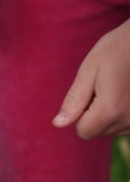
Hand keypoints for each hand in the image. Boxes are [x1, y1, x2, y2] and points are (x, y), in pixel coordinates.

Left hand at [53, 19, 129, 137]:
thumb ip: (73, 101)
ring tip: (118, 87)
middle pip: (98, 131)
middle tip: (105, 86)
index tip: (90, 92)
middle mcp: (129, 121)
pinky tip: (127, 92)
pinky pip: (126, 125)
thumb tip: (58, 124)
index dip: (80, 113)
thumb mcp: (89, 71)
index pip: (83, 131)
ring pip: (113, 129)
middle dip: (95, 113)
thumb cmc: (116, 50)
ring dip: (110, 114)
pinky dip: (123, 113)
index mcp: (110, 111)